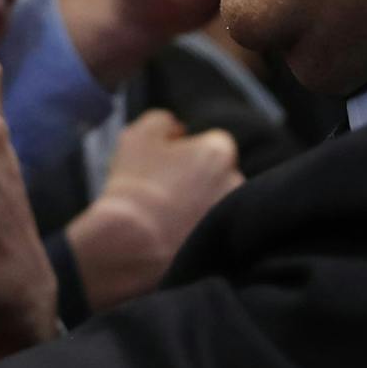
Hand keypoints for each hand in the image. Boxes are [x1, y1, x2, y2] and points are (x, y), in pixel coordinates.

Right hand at [64, 110, 241, 310]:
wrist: (131, 244)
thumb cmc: (134, 185)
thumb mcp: (137, 136)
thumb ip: (162, 121)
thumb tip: (177, 128)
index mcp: (219, 150)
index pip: (208, 143)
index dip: (183, 152)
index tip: (162, 165)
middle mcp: (236, 181)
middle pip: (216, 173)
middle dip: (195, 179)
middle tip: (162, 191)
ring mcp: (231, 217)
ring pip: (214, 203)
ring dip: (197, 206)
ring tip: (165, 217)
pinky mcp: (226, 246)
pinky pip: (210, 231)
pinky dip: (195, 231)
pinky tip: (172, 236)